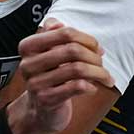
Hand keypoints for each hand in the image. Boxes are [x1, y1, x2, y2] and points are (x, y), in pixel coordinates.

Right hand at [8, 19, 112, 133]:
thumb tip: (60, 23)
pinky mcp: (46, 99)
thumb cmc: (50, 78)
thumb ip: (54, 34)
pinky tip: (92, 87)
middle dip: (94, 56)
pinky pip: (76, 87)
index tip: (97, 48)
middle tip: (102, 64)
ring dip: (98, 72)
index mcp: (28, 46)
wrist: (40, 111)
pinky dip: (90, 86)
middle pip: (72, 50)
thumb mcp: (49, 53)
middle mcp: (29, 63)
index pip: (64, 32)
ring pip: (77, 68)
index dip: (86, 39)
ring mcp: (36, 82)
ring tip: (104, 77)